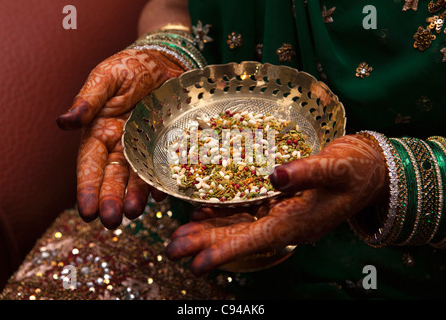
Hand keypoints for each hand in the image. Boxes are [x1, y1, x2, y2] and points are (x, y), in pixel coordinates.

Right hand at [57, 49, 183, 228]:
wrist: (165, 62)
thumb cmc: (131, 67)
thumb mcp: (106, 78)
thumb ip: (88, 100)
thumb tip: (64, 122)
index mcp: (100, 132)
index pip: (90, 164)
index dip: (88, 188)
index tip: (87, 212)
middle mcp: (121, 145)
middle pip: (114, 177)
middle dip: (111, 199)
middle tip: (111, 221)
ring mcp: (145, 148)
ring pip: (138, 178)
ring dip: (136, 197)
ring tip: (135, 213)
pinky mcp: (168, 147)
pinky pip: (165, 168)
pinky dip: (162, 182)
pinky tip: (161, 194)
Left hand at [165, 134, 388, 274]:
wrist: (373, 169)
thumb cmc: (358, 169)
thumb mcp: (336, 167)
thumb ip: (306, 172)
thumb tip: (274, 175)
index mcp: (300, 221)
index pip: (257, 240)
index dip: (226, 252)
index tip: (197, 265)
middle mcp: (287, 222)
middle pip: (240, 236)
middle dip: (205, 243)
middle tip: (172, 249)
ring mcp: (283, 212)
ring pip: (240, 224)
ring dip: (209, 230)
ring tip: (179, 235)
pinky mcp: (281, 200)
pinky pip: (248, 210)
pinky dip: (225, 212)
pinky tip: (205, 209)